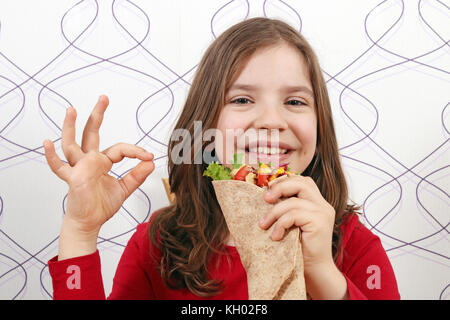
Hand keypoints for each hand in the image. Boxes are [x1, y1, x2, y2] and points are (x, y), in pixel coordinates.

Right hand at [43, 95, 154, 234]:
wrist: (89, 222)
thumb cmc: (101, 205)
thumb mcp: (124, 189)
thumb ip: (136, 176)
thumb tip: (151, 163)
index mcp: (102, 161)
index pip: (120, 149)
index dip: (135, 151)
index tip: (149, 156)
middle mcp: (89, 160)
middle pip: (91, 133)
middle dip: (98, 115)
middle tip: (104, 98)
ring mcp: (79, 168)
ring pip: (72, 144)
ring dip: (71, 127)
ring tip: (72, 109)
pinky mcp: (72, 178)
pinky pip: (59, 166)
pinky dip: (51, 156)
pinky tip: (47, 143)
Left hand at [259, 175, 335, 271]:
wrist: (314, 271)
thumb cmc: (299, 248)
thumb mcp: (291, 224)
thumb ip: (286, 209)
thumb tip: (264, 195)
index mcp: (317, 202)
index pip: (302, 181)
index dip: (284, 182)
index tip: (267, 193)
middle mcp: (323, 205)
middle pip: (301, 182)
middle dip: (279, 188)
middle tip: (265, 199)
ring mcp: (323, 213)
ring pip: (293, 201)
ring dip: (274, 212)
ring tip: (264, 225)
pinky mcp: (319, 223)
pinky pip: (294, 214)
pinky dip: (281, 223)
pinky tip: (276, 235)